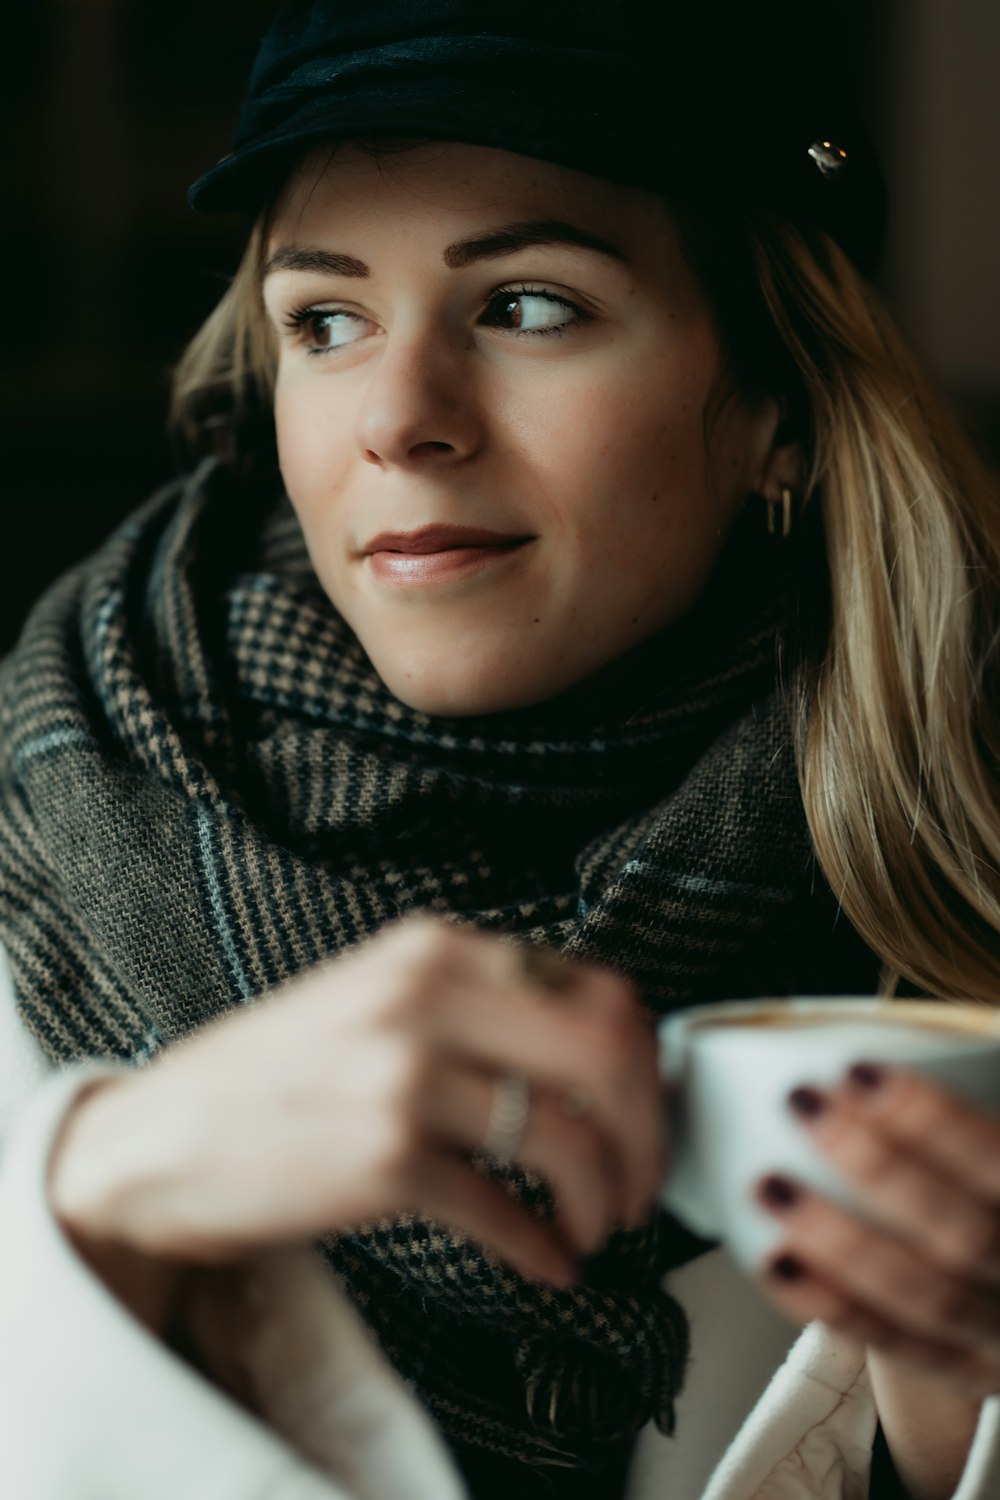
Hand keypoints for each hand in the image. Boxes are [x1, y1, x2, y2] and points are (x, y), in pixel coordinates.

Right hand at [49, 917, 664, 1291]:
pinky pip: (503, 1210)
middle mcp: (425, 998)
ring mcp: (402, 1076)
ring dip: (604, 1200)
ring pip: (566, 1139)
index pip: (598, 988)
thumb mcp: (378, 994)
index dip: (646, 1060)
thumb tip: (597, 1057)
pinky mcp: (380, 1160)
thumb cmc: (277, 1072)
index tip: (649, 1107)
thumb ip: (477, 1004)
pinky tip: (549, 1263)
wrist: (159, 1136)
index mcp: (436, 948)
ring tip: (597, 1226)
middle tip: (644, 1180)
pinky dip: (543, 1248)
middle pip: (604, 1054)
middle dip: (646, 1132)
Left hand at [755, 1062, 999, 1398]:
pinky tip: (777, 1260)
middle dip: (876, 1166)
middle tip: (800, 1105)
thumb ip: (976, 1085)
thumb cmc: (990, 1169)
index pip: (998, 1163)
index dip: (930, 1120)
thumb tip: (897, 1037)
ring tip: (769, 1184)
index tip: (857, 1070)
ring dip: (840, 1240)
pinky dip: (833, 1305)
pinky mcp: (970, 1369)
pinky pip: (899, 1346)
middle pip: (965, 1234)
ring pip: (928, 1298)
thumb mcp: (995, 1116)